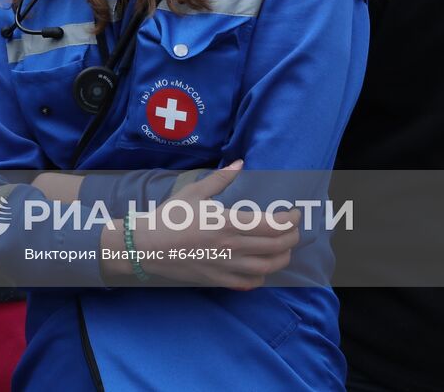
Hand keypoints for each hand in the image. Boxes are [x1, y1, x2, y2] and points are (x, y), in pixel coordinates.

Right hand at [104, 160, 301, 289]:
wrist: (148, 247)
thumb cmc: (170, 217)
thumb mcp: (193, 192)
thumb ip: (220, 179)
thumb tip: (239, 162)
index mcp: (228, 223)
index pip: (272, 225)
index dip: (290, 220)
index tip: (295, 213)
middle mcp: (232, 248)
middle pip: (276, 246)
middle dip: (292, 237)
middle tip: (294, 229)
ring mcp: (227, 267)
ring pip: (269, 267)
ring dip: (282, 257)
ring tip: (284, 247)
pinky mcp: (219, 280)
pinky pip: (251, 282)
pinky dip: (263, 275)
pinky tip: (262, 266)